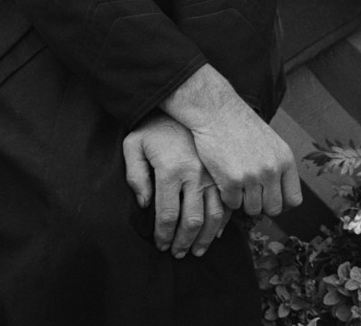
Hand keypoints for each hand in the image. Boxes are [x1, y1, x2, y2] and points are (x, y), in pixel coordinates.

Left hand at [123, 112, 231, 256]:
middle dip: (184, 242)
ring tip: (196, 251)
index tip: (160, 245)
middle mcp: (194, 174)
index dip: (163, 235)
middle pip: (191, 220)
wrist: (184, 106)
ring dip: (204, 239)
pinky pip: (227, 205)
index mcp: (171, 169)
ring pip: (213, 217)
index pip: (167, 214)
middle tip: (178, 254)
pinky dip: (222, 223)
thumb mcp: (134, 144)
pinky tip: (213, 234)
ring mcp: (212, 174)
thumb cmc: (154, 127)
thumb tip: (145, 205)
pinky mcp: (223, 173)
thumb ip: (135, 175)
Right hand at [161, 65, 302, 216]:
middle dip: (260, 204)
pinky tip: (222, 179)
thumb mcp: (269, 141)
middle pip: (273, 208)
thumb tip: (279, 193)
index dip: (281, 203)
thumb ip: (277, 165)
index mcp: (285, 159)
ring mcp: (252, 176)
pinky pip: (233, 203)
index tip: (269, 199)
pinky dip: (227, 196)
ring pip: (253, 209)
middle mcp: (272, 169)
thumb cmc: (238, 123)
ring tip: (234, 184)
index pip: (293, 199)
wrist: (215, 110)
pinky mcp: (231, 180)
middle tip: (248, 193)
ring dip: (243, 201)